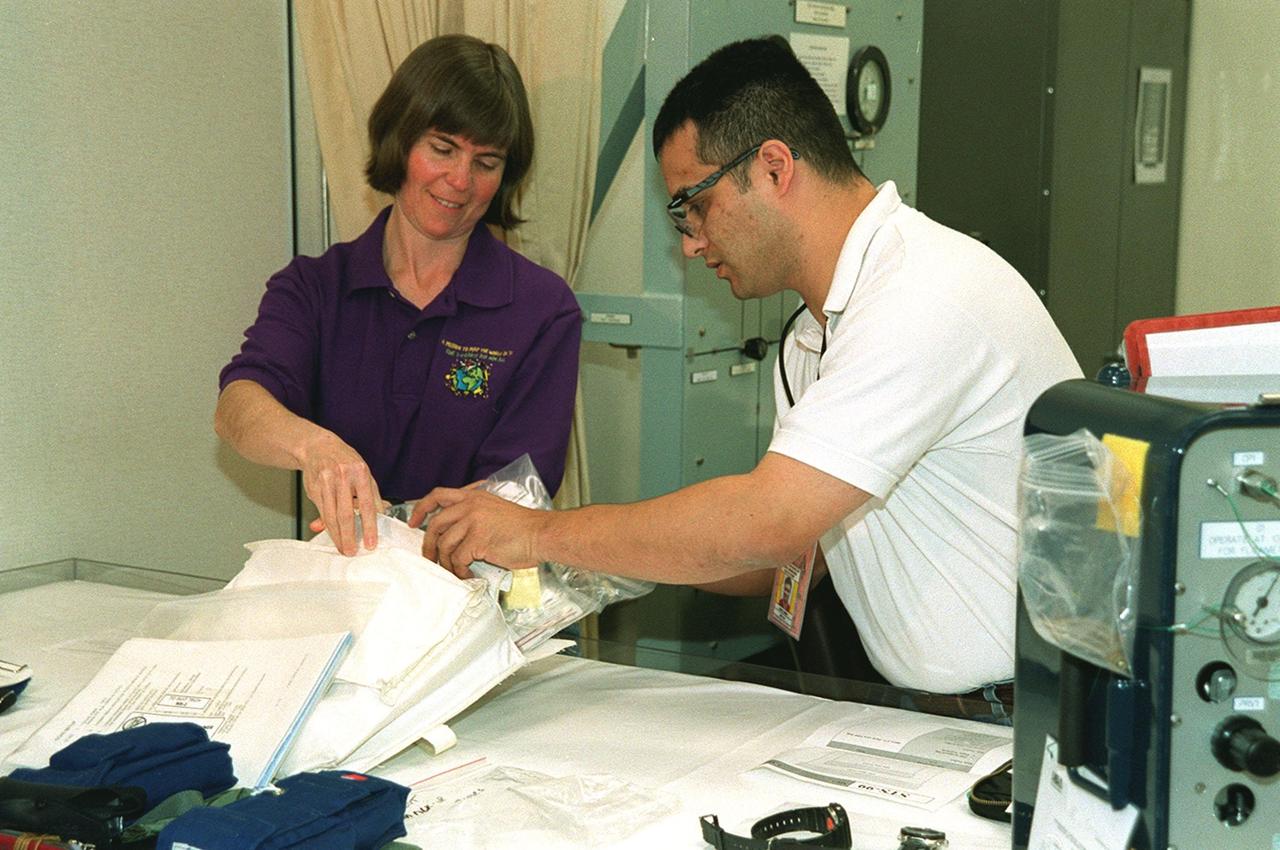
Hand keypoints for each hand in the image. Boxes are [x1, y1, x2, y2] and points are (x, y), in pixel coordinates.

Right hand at [299, 432, 381, 555]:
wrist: (318, 447)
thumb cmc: (345, 462)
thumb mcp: (364, 474)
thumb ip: (372, 496)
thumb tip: (382, 515)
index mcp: (360, 473)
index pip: (367, 505)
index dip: (369, 527)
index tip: (370, 543)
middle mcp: (343, 477)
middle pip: (346, 513)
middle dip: (349, 536)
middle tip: (353, 551)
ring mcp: (326, 483)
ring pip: (331, 516)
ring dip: (337, 535)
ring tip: (343, 548)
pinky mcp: (313, 489)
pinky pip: (321, 512)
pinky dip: (326, 526)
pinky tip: (331, 534)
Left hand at [411, 487, 544, 576]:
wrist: (542, 534)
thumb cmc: (523, 528)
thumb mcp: (494, 510)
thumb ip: (473, 514)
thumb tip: (452, 533)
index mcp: (473, 497)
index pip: (437, 495)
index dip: (421, 508)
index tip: (413, 522)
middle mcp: (470, 505)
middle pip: (435, 524)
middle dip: (428, 545)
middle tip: (430, 558)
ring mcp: (473, 521)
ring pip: (445, 545)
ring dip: (447, 563)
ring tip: (457, 571)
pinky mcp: (478, 539)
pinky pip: (458, 559)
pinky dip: (461, 571)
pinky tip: (469, 574)